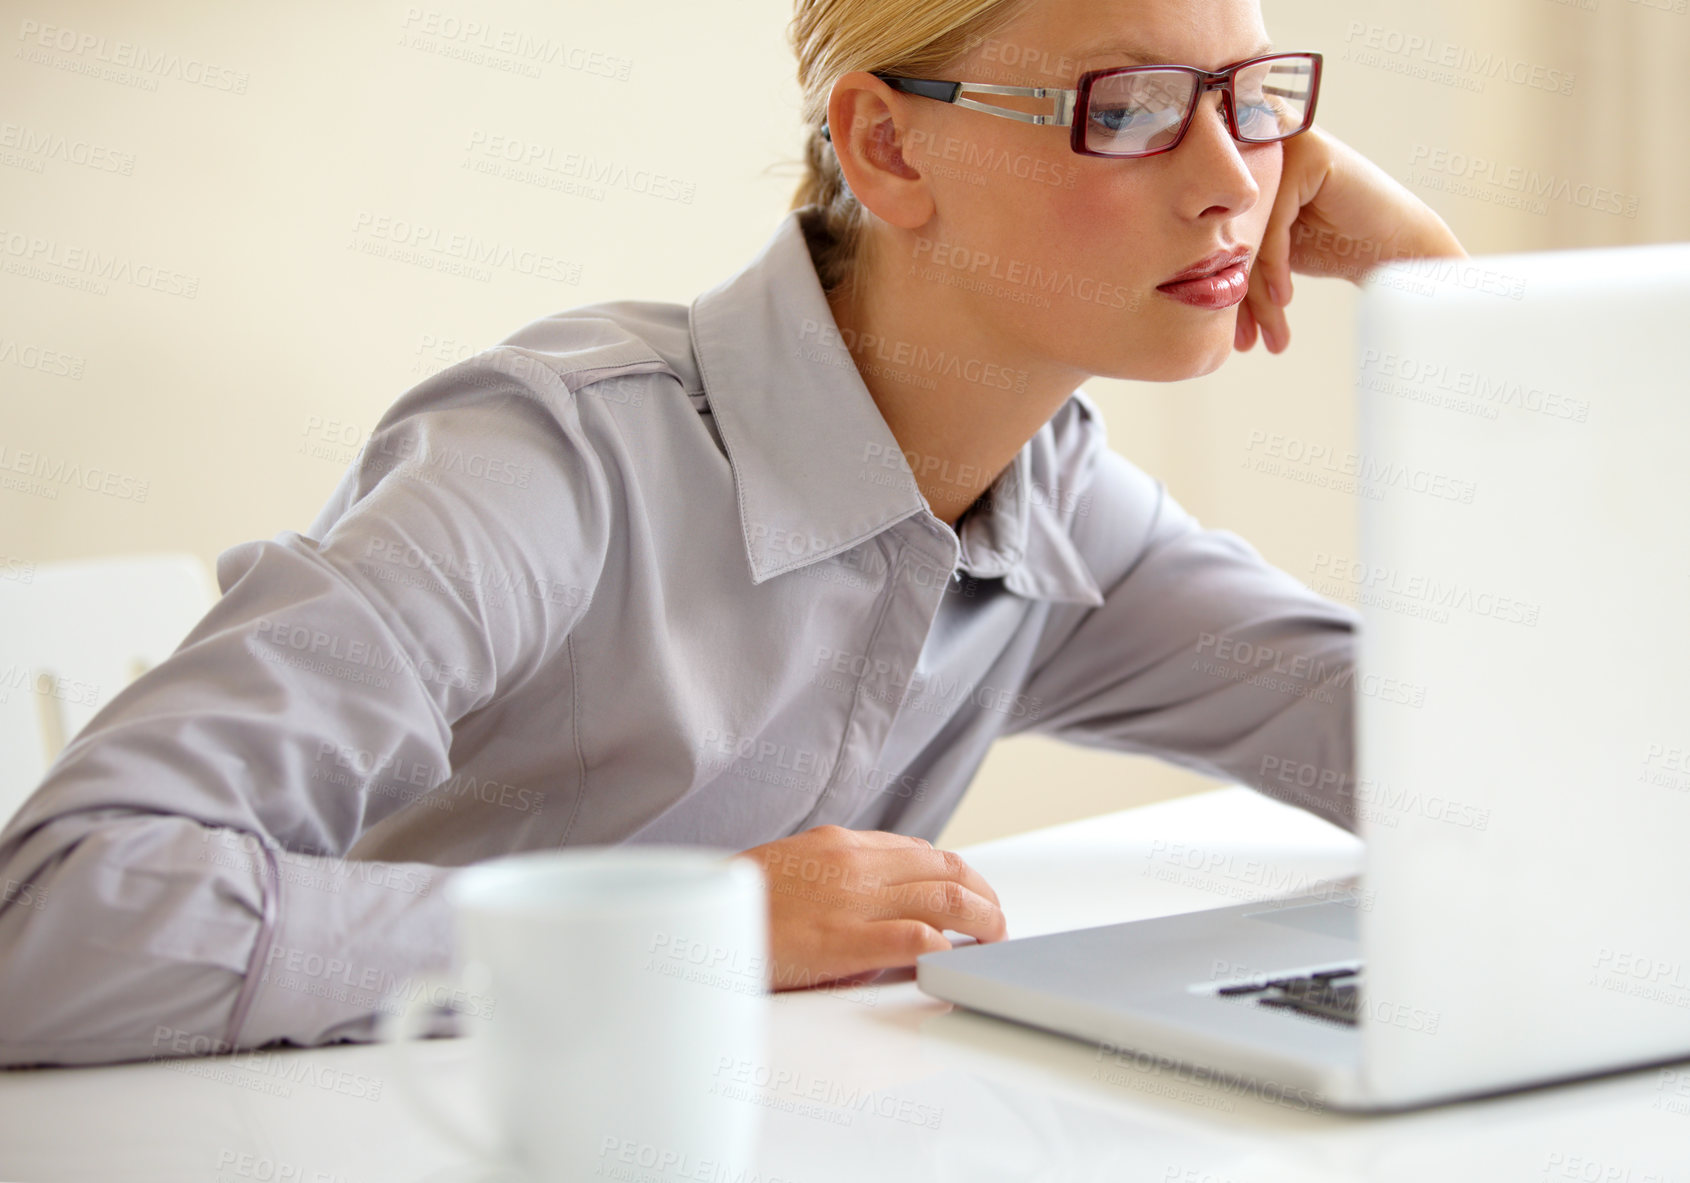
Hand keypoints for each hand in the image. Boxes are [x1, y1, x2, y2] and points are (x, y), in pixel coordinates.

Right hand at [733, 824, 1006, 991]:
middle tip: (998, 920)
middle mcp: (852, 864)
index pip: (919, 850)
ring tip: (995, 940)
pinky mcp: (843, 942)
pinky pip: (914, 938)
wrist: (695, 922)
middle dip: (984, 893)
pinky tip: (954, 958)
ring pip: (944, 898)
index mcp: (838, 844)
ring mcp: (850, 901)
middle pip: (945, 869)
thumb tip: (874, 903)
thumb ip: (836, 877)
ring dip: (982, 920)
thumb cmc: (738, 905)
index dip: (957, 873)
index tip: (971, 894)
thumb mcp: (791, 869)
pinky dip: (945, 947)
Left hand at [1237, 124, 1466, 353]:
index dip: (1225, 291)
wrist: (1400, 247)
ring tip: (1271, 336)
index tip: (1234, 339)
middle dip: (1240, 298)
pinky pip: (1273, 221)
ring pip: (1250, 232)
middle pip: (1233, 234)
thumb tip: (1176, 293)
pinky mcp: (1307, 154)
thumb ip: (1230, 256)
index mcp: (1244, 168)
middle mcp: (1261, 148)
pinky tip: (1285, 298)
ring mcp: (1284, 145)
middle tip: (1245, 344)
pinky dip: (1274, 266)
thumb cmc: (1336, 247)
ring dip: (1258, 294)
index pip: (1219, 237)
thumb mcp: (1269, 253)